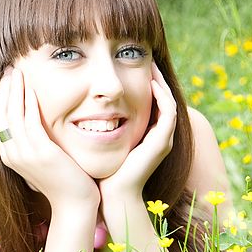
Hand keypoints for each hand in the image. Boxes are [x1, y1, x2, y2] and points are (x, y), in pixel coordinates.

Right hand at [0, 67, 99, 208]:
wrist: (74, 203)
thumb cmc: (63, 180)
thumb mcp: (41, 158)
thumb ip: (32, 141)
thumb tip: (31, 122)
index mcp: (8, 156)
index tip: (7, 79)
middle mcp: (11, 155)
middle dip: (3, 89)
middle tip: (10, 69)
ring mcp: (24, 155)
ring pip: (11, 114)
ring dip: (14, 90)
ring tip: (19, 71)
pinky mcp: (40, 153)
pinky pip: (29, 121)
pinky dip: (28, 102)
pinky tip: (32, 88)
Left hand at [98, 62, 176, 202]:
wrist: (112, 196)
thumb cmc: (103, 172)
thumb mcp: (101, 141)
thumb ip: (100, 125)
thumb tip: (82, 106)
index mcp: (148, 135)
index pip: (153, 100)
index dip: (146, 81)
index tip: (132, 63)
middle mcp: (160, 136)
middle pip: (164, 97)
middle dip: (156, 76)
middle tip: (145, 56)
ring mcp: (164, 139)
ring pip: (169, 101)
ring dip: (161, 81)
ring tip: (150, 63)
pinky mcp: (163, 142)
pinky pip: (168, 112)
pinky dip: (161, 96)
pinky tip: (150, 83)